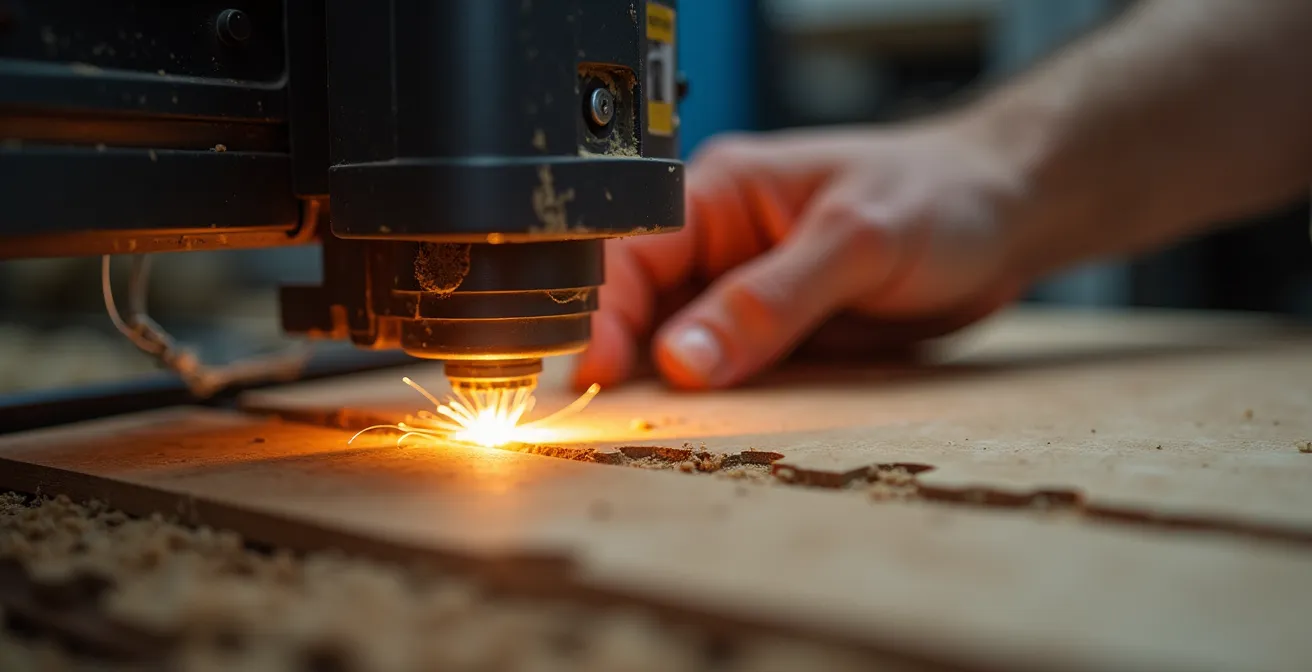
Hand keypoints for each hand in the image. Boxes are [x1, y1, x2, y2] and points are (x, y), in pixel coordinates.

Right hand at [573, 119, 1039, 390]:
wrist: (1003, 219)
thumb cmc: (938, 196)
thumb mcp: (855, 241)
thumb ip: (770, 299)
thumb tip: (683, 359)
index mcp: (721, 193)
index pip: (630, 250)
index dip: (603, 313)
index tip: (601, 375)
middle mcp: (720, 245)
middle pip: (640, 310)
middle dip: (627, 364)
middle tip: (622, 423)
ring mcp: (744, 295)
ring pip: (678, 351)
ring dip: (671, 393)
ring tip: (661, 435)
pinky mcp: (773, 336)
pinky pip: (728, 376)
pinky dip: (718, 406)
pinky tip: (713, 430)